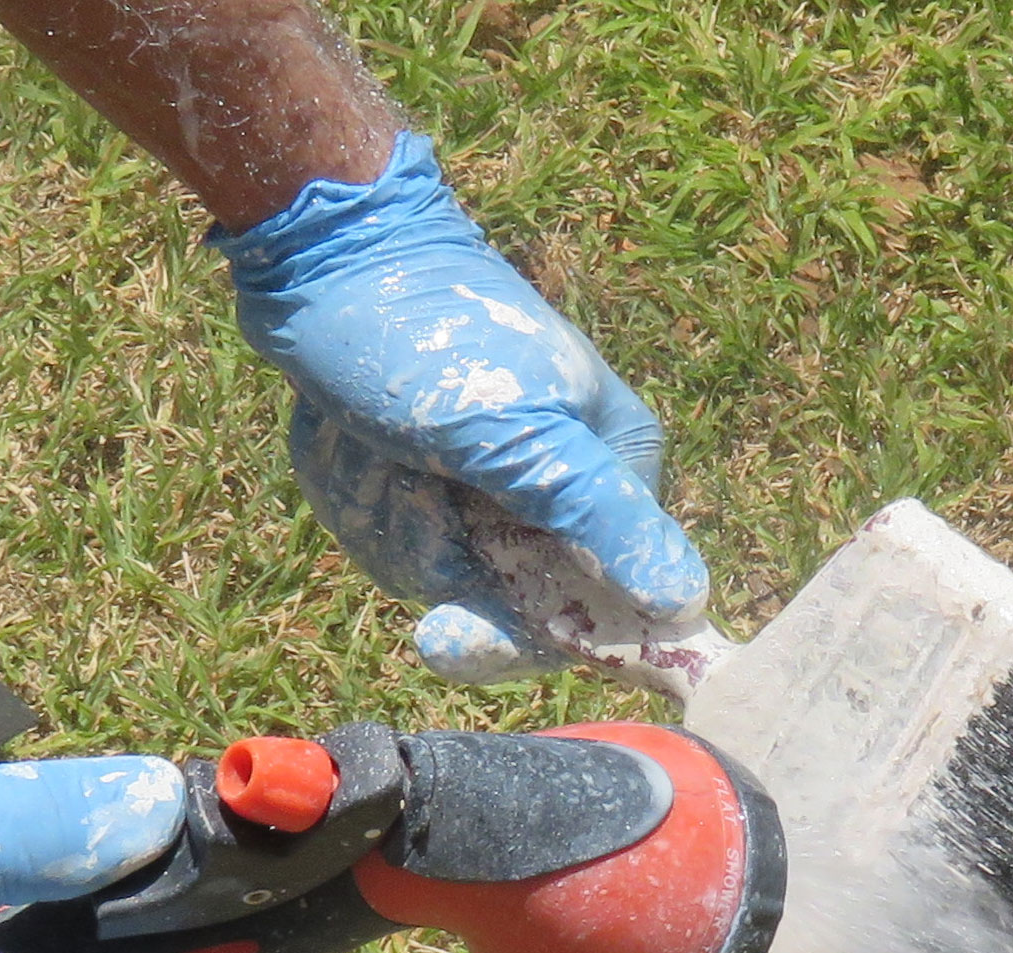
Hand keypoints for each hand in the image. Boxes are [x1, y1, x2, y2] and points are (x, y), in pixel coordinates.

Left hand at [217, 132, 707, 682]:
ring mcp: (501, 489)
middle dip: (435, 552)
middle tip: (404, 474)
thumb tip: (687, 607)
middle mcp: (568, 488)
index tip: (445, 632)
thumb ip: (598, 518)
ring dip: (390, 520)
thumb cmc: (425, 335)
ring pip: (442, 574)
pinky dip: (366, 500)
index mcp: (617, 470)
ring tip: (376, 440)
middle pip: (508, 603)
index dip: (519, 631)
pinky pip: (403, 541)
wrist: (324, 261)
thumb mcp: (514, 433)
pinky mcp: (441, 483)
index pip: (595, 612)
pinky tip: (353, 440)